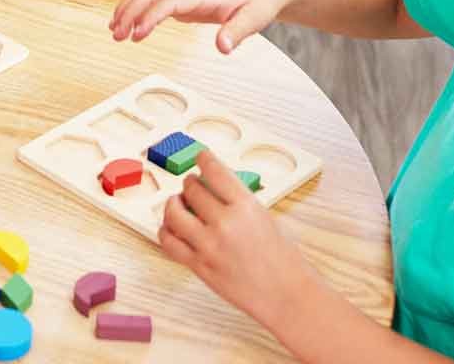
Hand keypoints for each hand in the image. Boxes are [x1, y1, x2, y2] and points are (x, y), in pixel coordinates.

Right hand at [109, 0, 294, 51]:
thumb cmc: (259, 3)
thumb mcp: (255, 19)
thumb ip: (237, 33)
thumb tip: (222, 48)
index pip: (169, 1)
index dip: (151, 16)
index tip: (137, 34)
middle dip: (130, 12)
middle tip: (117, 36)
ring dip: (128, 8)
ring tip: (114, 31)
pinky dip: (135, 7)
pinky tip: (127, 23)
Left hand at [159, 149, 308, 319]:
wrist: (287, 296)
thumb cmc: (283, 260)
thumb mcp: (264, 217)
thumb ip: (237, 202)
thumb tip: (213, 189)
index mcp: (246, 206)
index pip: (214, 170)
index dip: (203, 159)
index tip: (200, 156)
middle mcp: (225, 222)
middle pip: (191, 188)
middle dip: (190, 184)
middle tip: (192, 186)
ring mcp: (209, 245)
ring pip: (173, 212)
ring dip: (173, 204)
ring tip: (178, 204)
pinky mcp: (199, 266)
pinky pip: (169, 242)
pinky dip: (166, 231)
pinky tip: (173, 229)